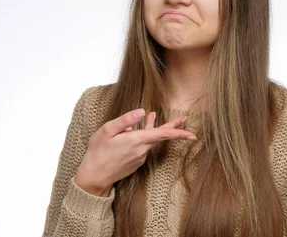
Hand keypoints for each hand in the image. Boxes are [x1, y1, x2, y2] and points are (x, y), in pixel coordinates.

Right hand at [73, 108, 195, 195]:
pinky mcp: (135, 162)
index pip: (163, 134)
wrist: (94, 176)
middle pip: (161, 136)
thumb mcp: (108, 130)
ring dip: (151, 129)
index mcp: (137, 140)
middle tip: (185, 119)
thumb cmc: (98, 152)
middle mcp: (142, 150)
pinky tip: (133, 132)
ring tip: (152, 115)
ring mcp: (139, 158)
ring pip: (149, 140)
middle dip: (174, 128)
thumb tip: (142, 111)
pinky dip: (142, 138)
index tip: (192, 134)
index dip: (178, 132)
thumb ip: (126, 120)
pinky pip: (142, 147)